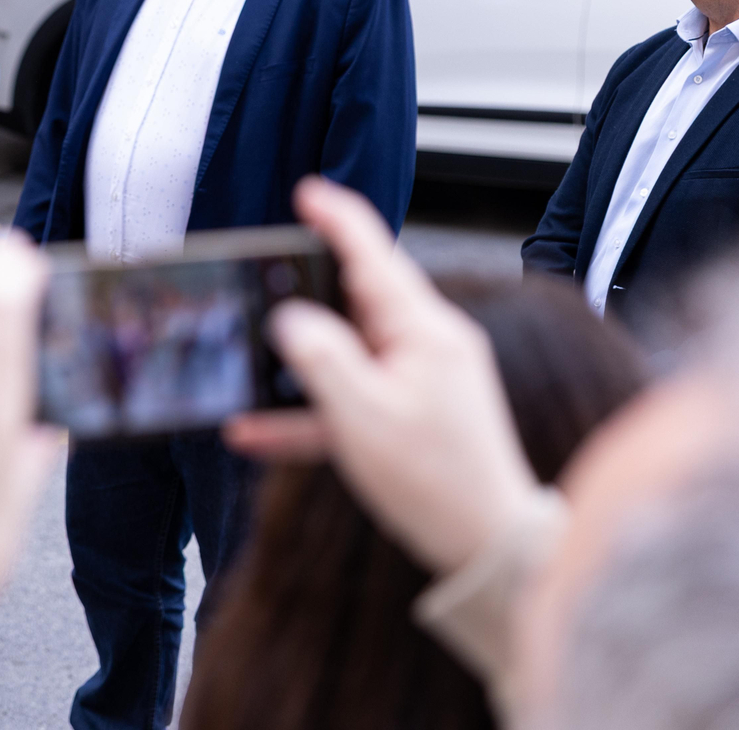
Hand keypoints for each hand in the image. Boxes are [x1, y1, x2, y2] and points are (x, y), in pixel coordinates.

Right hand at [223, 177, 542, 576]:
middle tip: (263, 274)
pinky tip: (255, 430)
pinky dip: (308, 409)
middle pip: (357, 297)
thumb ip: (320, 358)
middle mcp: (428, 344)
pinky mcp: (413, 413)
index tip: (305, 192)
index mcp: (423, 331)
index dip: (337, 218)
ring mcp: (423, 378)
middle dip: (308, 285)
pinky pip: (350, 398)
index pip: (375, 254)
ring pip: (348, 350)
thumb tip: (289, 315)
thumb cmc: (434, 482)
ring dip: (299, 358)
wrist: (488, 547)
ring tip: (250, 353)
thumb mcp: (362, 417)